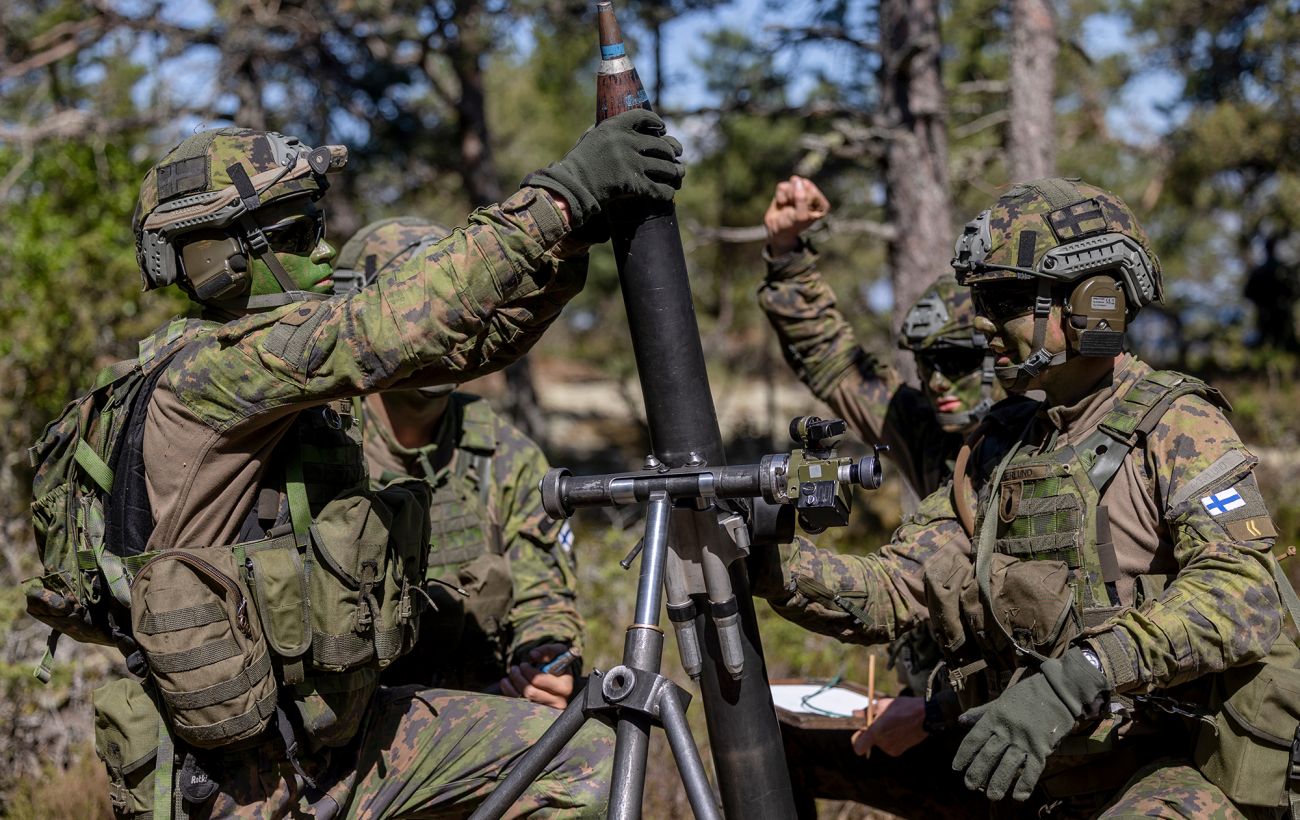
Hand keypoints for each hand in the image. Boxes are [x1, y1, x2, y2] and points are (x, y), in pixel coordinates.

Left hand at [497, 642, 574, 709]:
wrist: (558, 676)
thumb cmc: (558, 662)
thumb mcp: (557, 652)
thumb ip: (547, 650)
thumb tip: (532, 655)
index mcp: (565, 687)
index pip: (540, 681)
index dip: (529, 671)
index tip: (524, 664)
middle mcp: (558, 701)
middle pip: (530, 692)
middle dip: (518, 677)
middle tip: (515, 668)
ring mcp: (547, 709)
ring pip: (523, 699)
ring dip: (514, 683)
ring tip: (513, 672)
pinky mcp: (536, 713)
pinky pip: (518, 705)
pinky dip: (509, 691)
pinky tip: (506, 681)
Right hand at [523, 109, 684, 233]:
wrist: (571, 186)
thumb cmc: (578, 164)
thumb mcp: (590, 138)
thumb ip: (607, 129)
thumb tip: (623, 124)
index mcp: (614, 126)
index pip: (643, 117)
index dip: (657, 122)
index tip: (663, 129)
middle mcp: (626, 141)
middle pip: (660, 144)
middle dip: (671, 151)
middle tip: (675, 156)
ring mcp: (631, 162)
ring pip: (665, 166)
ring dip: (675, 172)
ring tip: (678, 174)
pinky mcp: (633, 184)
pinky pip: (659, 188)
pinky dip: (666, 191)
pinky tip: (669, 193)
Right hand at [764, 175, 829, 254]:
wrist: (776, 230)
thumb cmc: (792, 225)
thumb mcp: (800, 216)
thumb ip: (801, 198)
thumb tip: (796, 179)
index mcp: (822, 205)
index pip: (813, 194)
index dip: (804, 203)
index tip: (801, 214)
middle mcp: (814, 196)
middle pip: (804, 186)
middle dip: (795, 198)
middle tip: (793, 210)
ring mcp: (800, 191)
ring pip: (793, 184)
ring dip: (787, 197)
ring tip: (788, 207)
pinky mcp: (788, 189)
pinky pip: (782, 186)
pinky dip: (780, 196)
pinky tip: (782, 204)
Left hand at [850, 697, 927, 757]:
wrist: (925, 716)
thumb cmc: (902, 707)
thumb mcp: (882, 704)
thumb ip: (866, 712)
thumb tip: (854, 713)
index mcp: (876, 732)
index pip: (858, 747)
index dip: (856, 740)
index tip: (861, 731)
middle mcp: (883, 744)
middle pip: (869, 742)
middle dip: (871, 733)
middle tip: (879, 721)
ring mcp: (891, 749)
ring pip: (879, 743)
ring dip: (881, 735)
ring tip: (892, 722)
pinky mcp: (899, 751)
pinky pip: (888, 745)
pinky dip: (890, 738)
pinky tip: (898, 728)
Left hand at [952, 648, 1108, 801]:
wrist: (1059, 691)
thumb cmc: (1028, 695)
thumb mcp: (1001, 700)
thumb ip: (981, 712)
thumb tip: (960, 721)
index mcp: (994, 717)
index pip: (973, 739)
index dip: (963, 755)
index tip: (956, 768)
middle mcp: (1006, 730)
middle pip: (987, 756)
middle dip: (977, 773)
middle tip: (969, 786)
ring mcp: (1024, 740)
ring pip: (1007, 766)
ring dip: (998, 783)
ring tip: (991, 796)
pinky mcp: (1042, 748)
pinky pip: (1032, 770)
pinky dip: (1025, 785)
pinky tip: (1018, 796)